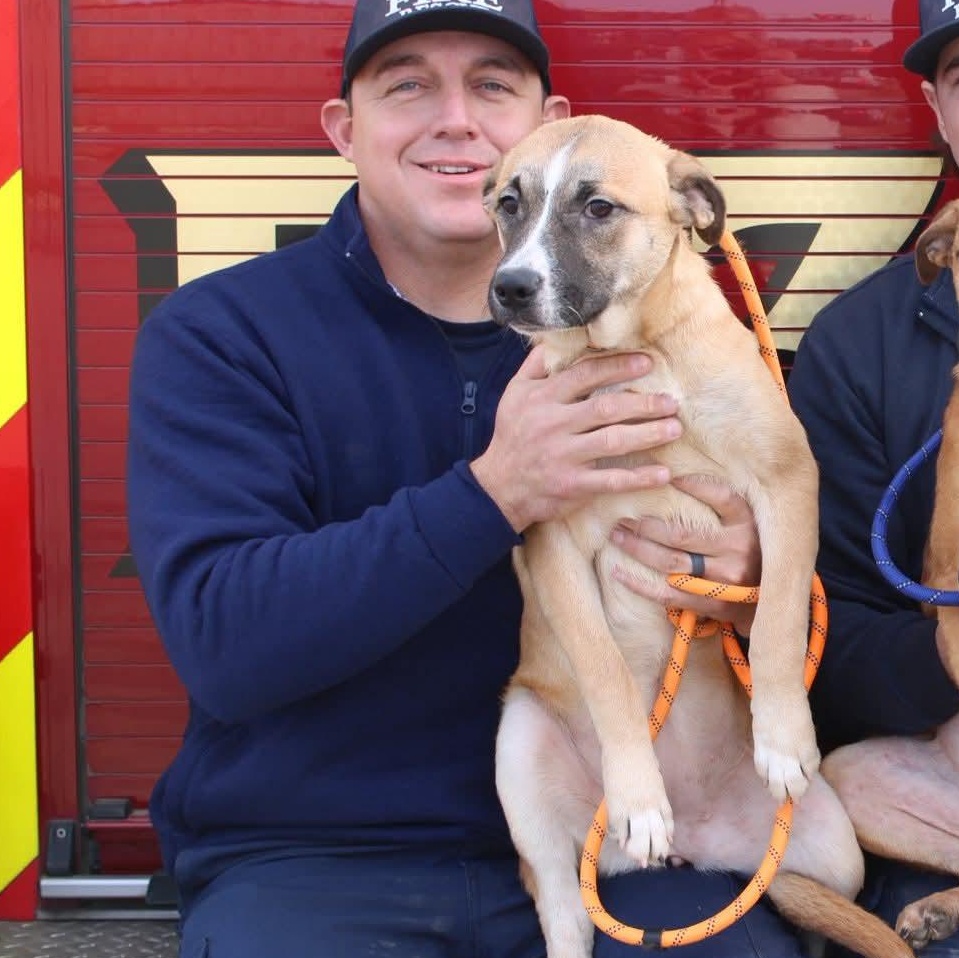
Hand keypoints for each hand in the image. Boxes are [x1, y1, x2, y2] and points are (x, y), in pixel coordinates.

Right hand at [471, 346, 681, 531]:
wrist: (498, 486)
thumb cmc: (512, 435)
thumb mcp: (515, 393)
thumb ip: (536, 365)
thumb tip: (557, 337)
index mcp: (543, 398)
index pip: (585, 375)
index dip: (618, 367)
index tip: (647, 363)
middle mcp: (554, 424)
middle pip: (605, 408)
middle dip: (642, 403)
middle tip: (671, 401)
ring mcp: (563, 456)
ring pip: (612, 441)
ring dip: (648, 434)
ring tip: (673, 428)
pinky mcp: (572, 485)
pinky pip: (610, 480)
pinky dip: (638, 477)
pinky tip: (663, 473)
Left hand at [608, 474, 760, 634]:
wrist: (771, 603)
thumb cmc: (753, 555)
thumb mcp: (752, 526)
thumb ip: (725, 507)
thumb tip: (678, 478)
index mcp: (748, 526)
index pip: (720, 497)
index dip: (691, 485)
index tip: (664, 476)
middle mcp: (738, 550)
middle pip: (681, 533)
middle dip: (645, 523)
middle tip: (622, 514)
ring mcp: (724, 580)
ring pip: (670, 561)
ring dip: (637, 547)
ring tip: (617, 535)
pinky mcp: (711, 603)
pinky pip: (667, 594)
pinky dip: (638, 584)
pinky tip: (618, 572)